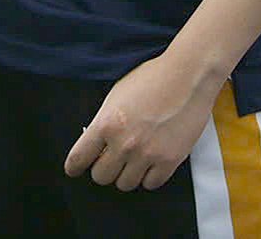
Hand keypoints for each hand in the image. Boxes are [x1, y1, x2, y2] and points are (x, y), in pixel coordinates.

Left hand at [62, 52, 220, 191]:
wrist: (187, 76)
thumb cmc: (153, 79)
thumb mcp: (116, 95)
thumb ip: (104, 122)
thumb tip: (97, 144)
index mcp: (106, 123)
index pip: (79, 158)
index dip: (73, 166)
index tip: (74, 169)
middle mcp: (124, 143)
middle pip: (101, 177)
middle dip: (103, 169)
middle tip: (110, 160)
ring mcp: (147, 154)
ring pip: (125, 184)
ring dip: (126, 174)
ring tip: (132, 160)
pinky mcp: (170, 161)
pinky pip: (151, 184)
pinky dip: (149, 177)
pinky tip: (150, 163)